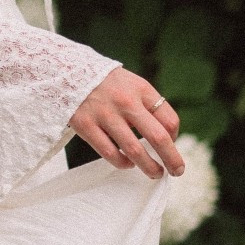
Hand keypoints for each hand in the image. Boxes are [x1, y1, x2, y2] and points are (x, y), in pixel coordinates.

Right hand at [68, 69, 184, 179]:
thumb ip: (148, 105)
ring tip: (154, 173)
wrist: (67, 71)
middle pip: (158, 137)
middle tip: (177, 171)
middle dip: (172, 159)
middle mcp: (125, 102)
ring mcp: (104, 114)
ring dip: (149, 167)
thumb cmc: (106, 83)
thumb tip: (167, 138)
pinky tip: (127, 164)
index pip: (169, 119)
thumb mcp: (132, 84)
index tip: (171, 145)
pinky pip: (110, 153)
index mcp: (141, 89)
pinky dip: (123, 163)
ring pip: (135, 150)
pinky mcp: (86, 125)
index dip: (175, 137)